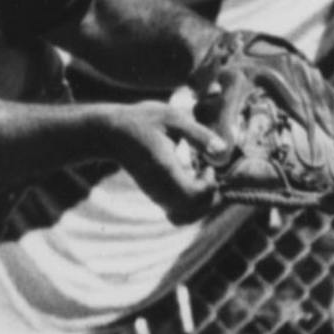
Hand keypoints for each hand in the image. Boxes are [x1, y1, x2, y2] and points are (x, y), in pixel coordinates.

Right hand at [103, 100, 228, 223]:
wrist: (110, 133)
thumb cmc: (142, 121)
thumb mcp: (172, 117)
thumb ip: (198, 134)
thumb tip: (223, 151)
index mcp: (164, 170)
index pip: (194, 196)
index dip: (209, 185)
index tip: (208, 167)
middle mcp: (160, 189)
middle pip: (193, 212)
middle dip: (211, 195)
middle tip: (209, 173)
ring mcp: (157, 195)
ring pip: (187, 216)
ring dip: (203, 202)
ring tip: (202, 178)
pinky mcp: (156, 196)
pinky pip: (179, 212)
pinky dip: (193, 203)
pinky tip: (192, 180)